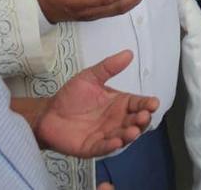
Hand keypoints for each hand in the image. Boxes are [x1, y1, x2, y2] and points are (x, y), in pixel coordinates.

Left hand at [33, 50, 158, 157]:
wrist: (47, 114)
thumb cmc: (70, 96)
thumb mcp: (90, 77)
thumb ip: (109, 67)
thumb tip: (128, 53)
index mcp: (120, 103)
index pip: (138, 103)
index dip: (147, 104)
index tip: (153, 103)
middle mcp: (117, 120)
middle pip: (135, 121)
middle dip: (142, 120)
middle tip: (143, 116)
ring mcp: (106, 134)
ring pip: (124, 136)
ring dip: (130, 135)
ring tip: (133, 131)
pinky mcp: (92, 147)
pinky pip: (104, 147)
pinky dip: (111, 146)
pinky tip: (116, 142)